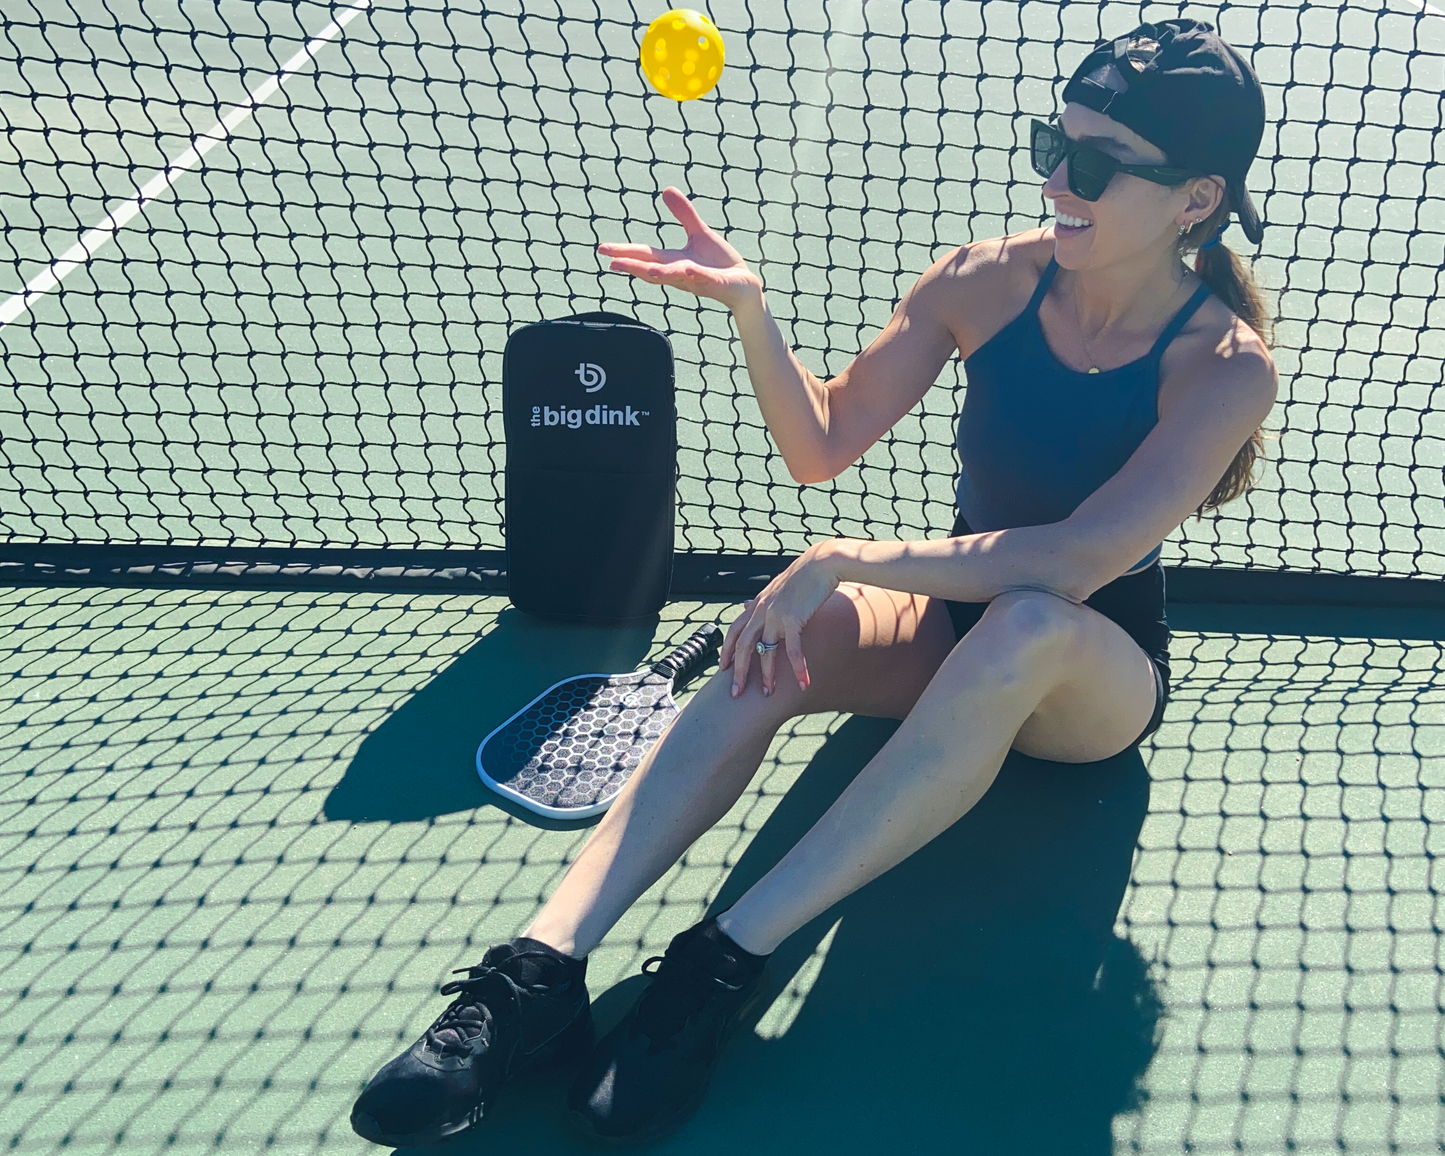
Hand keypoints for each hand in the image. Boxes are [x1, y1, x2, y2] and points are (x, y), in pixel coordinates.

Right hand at [598, 187, 760, 310]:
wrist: (743, 285)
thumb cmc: (719, 264)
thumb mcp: (699, 234)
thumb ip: (683, 214)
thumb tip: (666, 190)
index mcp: (674, 261)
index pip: (645, 255)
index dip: (624, 252)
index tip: (602, 249)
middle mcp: (681, 273)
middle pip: (652, 269)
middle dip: (634, 267)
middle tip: (612, 264)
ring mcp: (698, 280)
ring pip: (676, 277)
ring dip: (662, 275)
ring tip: (647, 271)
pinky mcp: (717, 284)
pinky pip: (706, 280)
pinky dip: (697, 276)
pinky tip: (690, 270)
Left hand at [719, 544, 841, 697]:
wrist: (822, 564)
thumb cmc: (804, 576)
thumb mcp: (777, 589)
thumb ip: (763, 602)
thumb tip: (747, 606)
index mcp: (757, 604)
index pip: (734, 630)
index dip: (726, 650)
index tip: (722, 668)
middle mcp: (762, 610)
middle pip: (742, 645)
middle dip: (738, 671)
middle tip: (736, 692)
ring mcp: (776, 614)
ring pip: (764, 651)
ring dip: (766, 675)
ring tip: (768, 694)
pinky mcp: (793, 618)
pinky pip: (792, 650)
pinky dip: (797, 668)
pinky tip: (803, 682)